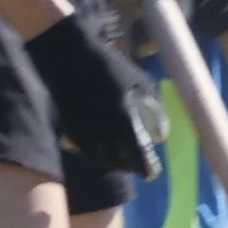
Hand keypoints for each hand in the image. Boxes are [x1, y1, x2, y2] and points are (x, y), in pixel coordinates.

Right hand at [26, 3, 153, 187]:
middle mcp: (100, 126)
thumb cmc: (109, 66)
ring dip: (112, 164)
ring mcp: (81, 128)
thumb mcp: (139, 81)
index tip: (151, 174)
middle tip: (138, 169)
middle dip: (129, 167)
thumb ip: (153, 108)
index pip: (136, 151)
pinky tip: (103, 154)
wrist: (67, 54)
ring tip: (123, 164)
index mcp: (122, 114)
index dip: (144, 166)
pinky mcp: (67, 126)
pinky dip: (94, 156)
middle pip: (117, 160)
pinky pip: (82, 150)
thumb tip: (161, 135)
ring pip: (98, 158)